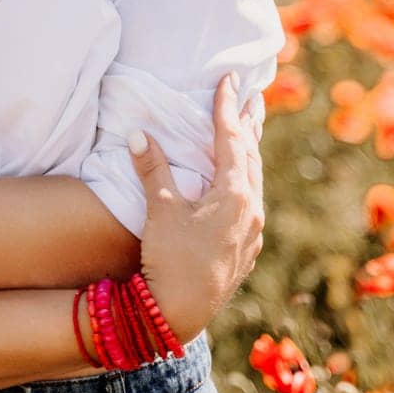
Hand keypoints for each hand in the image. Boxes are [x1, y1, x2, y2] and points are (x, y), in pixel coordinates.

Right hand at [131, 71, 264, 344]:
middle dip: (248, 126)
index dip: (226, 106)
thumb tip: (139, 133)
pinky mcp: (246, 250)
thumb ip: (153, 169)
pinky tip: (240, 188)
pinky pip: (251, 204)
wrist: (180, 313)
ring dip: (249, 154)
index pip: (231, 138)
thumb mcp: (160, 210)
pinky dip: (246, 183)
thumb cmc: (171, 259)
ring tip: (248, 134)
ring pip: (254, 181)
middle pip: (252, 156)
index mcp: (234, 193)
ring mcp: (252, 232)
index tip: (229, 79)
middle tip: (250, 98)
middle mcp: (251, 209)